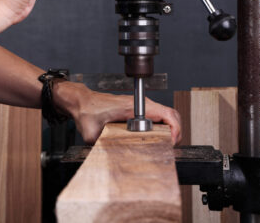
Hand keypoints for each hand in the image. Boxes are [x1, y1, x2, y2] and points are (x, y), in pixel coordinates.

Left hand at [53, 82, 181, 144]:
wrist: (82, 101)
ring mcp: (141, 107)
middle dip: (177, 132)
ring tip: (166, 145)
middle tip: (170, 148)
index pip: (167, 113)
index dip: (175, 129)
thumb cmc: (87, 110)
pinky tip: (157, 140)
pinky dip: (164, 128)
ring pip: (166, 116)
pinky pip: (158, 118)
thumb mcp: (91, 132)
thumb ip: (100, 145)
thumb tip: (110, 158)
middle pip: (172, 115)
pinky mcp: (138, 111)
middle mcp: (141, 105)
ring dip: (171, 130)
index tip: (171, 143)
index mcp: (135, 107)